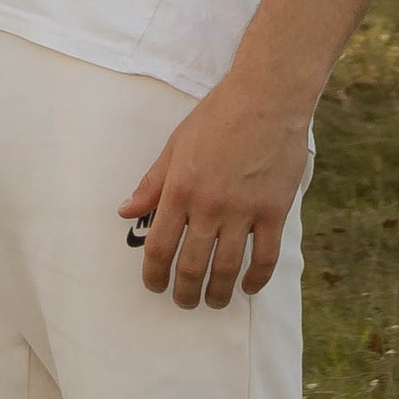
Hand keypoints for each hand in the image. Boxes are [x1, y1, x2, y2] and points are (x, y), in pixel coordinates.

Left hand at [119, 73, 312, 308]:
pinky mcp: (274, 211)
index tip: (154, 286)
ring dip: (218, 293)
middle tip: (184, 301)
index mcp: (180, 189)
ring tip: (214, 301)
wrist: (266, 96)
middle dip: (184, 292)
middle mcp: (209, 205)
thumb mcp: (175, 145)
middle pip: (191, 265)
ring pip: (227, 268)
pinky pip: (265, 257)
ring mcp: (244, 210)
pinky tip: (248, 287)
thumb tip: (124, 211)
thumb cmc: (218, 116)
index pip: (159, 246)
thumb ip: (151, 183)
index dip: (153, 274)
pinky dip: (256, 279)